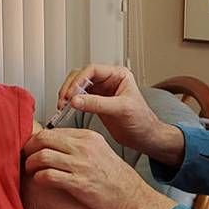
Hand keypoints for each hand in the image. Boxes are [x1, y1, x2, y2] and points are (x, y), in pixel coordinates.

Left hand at [24, 128, 176, 208]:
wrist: (132, 197)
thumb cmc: (116, 178)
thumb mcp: (100, 151)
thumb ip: (79, 146)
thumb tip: (54, 146)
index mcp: (88, 137)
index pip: (54, 131)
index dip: (38, 139)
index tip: (32, 148)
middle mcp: (83, 147)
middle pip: (44, 139)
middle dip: (28, 148)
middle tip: (24, 156)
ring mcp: (81, 165)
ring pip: (42, 156)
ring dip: (30, 164)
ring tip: (30, 170)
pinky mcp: (78, 184)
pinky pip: (48, 176)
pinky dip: (38, 178)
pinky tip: (39, 181)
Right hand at [56, 65, 182, 165]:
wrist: (145, 138)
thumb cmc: (142, 121)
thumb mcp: (120, 109)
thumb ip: (97, 104)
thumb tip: (75, 100)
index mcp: (118, 75)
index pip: (92, 70)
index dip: (79, 80)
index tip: (71, 94)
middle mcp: (109, 81)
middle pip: (81, 76)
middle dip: (70, 87)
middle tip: (64, 100)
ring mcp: (101, 92)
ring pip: (78, 86)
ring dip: (68, 94)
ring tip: (63, 106)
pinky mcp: (96, 103)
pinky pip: (79, 98)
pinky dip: (71, 103)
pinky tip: (67, 109)